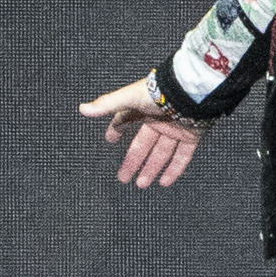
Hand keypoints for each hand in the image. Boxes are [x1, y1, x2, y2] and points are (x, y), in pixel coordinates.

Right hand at [79, 76, 201, 188]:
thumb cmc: (160, 91)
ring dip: (151, 169)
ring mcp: (176, 128)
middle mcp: (159, 120)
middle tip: (123, 178)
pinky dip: (175, 169)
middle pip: (144, 144)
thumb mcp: (130, 97)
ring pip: (162, 153)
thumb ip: (107, 104)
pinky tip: (165, 182)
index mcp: (143, 109)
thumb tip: (83, 108)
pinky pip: (183, 155)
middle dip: (133, 161)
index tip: (110, 140)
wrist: (191, 91)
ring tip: (141, 184)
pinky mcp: (192, 135)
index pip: (127, 121)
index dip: (117, 130)